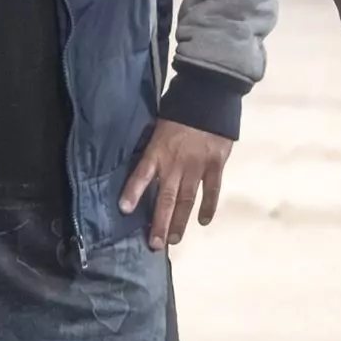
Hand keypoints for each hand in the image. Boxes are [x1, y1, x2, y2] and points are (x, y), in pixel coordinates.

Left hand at [119, 120, 231, 250]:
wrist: (209, 96)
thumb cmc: (180, 110)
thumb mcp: (159, 125)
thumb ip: (153, 147)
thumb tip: (144, 167)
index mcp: (158, 150)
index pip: (141, 174)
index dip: (133, 192)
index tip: (124, 210)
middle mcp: (175, 163)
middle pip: (165, 198)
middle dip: (159, 223)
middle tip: (155, 245)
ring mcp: (197, 166)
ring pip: (186, 200)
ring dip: (180, 221)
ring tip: (173, 239)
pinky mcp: (215, 165)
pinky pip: (211, 191)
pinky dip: (208, 207)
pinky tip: (203, 221)